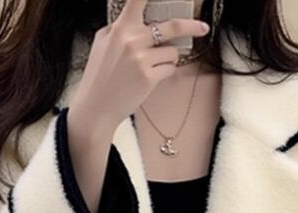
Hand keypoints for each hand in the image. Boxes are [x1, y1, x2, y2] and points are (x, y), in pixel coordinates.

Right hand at [69, 0, 209, 133]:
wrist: (95, 107)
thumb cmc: (99, 77)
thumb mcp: (102, 43)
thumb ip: (120, 28)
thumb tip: (137, 20)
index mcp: (120, 29)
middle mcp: (132, 40)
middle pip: (172, 26)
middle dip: (192, 26)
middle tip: (202, 27)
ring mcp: (141, 59)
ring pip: (173, 51)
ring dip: (168, 58)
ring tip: (152, 66)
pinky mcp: (149, 78)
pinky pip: (170, 69)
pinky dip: (165, 72)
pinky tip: (151, 77)